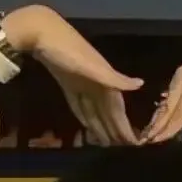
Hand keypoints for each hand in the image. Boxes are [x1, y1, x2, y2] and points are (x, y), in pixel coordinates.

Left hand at [3, 6, 142, 144]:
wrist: (42, 33)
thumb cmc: (67, 50)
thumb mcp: (92, 66)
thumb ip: (114, 78)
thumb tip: (140, 85)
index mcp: (105, 80)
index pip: (117, 109)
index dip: (124, 125)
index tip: (132, 143)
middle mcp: (97, 83)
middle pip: (107, 111)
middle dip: (114, 129)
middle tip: (120, 149)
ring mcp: (82, 84)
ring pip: (94, 110)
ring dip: (100, 126)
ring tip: (106, 144)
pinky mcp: (68, 84)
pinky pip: (80, 105)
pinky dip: (85, 116)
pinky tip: (87, 127)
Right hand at [142, 34, 181, 142]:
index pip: (180, 111)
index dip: (168, 128)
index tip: (156, 142)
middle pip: (169, 105)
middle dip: (157, 123)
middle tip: (145, 140)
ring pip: (168, 98)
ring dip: (159, 115)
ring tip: (150, 130)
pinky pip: (171, 91)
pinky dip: (166, 105)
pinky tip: (162, 114)